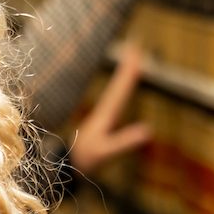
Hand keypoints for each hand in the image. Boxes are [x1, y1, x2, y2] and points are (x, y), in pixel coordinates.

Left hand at [68, 45, 152, 172]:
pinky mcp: (101, 123)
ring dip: (124, 75)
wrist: (64, 166)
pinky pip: (114, 100)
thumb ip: (124, 142)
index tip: (135, 53)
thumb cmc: (84, 160)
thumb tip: (149, 130)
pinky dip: (120, 89)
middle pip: (118, 85)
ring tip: (132, 60)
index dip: (129, 72)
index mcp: (105, 115)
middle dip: (128, 66)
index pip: (120, 89)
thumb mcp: (106, 152)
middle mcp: (103, 111)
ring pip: (115, 90)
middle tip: (136, 46)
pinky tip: (122, 90)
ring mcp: (101, 116)